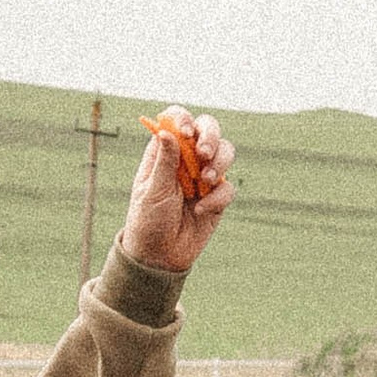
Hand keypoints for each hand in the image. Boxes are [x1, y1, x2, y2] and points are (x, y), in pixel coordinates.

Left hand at [121, 107, 234, 278]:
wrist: (160, 256)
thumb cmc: (148, 220)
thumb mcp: (152, 190)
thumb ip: (164, 162)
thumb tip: (168, 131)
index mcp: (165, 151)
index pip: (177, 120)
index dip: (184, 119)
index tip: (186, 134)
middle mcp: (187, 158)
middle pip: (208, 129)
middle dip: (211, 136)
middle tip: (204, 154)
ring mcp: (204, 176)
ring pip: (225, 153)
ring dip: (219, 164)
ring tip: (203, 182)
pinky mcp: (217, 197)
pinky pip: (228, 187)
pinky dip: (218, 197)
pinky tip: (200, 210)